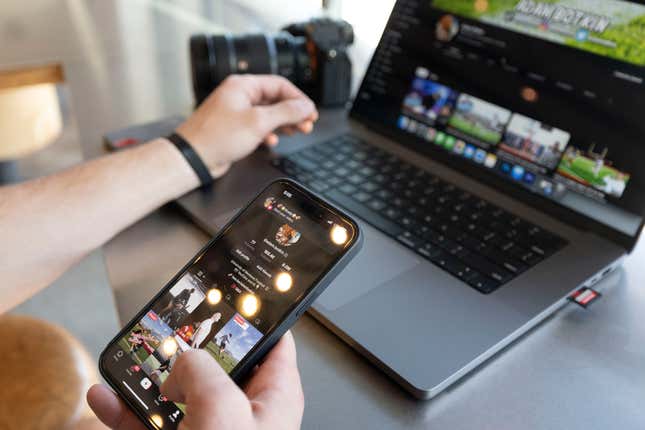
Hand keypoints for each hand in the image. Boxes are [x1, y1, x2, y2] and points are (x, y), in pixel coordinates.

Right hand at [87, 332, 303, 429]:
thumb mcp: (223, 410)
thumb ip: (204, 370)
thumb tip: (185, 360)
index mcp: (274, 397)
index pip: (272, 342)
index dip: (251, 316)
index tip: (228, 294)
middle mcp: (244, 415)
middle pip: (216, 365)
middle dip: (188, 348)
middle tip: (166, 328)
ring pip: (179, 395)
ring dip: (149, 379)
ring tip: (128, 361)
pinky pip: (152, 426)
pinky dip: (127, 412)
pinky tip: (106, 397)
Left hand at [176, 75, 317, 176]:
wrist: (193, 159)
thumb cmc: (216, 138)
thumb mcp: (258, 122)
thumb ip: (285, 112)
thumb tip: (305, 106)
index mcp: (243, 86)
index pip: (279, 85)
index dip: (298, 98)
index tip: (310, 112)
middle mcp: (239, 96)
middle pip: (275, 99)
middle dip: (293, 112)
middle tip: (307, 124)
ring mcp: (236, 112)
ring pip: (268, 114)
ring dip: (284, 123)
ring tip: (296, 132)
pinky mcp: (234, 128)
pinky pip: (258, 126)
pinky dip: (269, 133)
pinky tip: (272, 141)